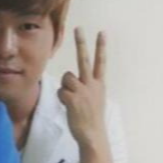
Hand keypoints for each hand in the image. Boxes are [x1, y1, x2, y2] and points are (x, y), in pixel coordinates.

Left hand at [58, 27, 106, 147]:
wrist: (93, 134)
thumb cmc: (91, 119)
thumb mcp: (94, 101)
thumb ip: (86, 88)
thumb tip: (70, 81)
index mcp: (99, 85)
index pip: (101, 62)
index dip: (101, 47)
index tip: (102, 32)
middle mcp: (92, 84)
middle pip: (84, 59)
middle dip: (81, 43)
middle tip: (78, 28)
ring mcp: (83, 90)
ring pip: (66, 77)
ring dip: (65, 88)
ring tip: (72, 101)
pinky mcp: (73, 97)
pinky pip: (60, 91)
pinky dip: (61, 98)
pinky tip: (68, 107)